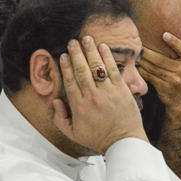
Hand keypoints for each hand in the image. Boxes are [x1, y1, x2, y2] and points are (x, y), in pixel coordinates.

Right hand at [54, 36, 147, 153]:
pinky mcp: (122, 91)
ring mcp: (108, 93)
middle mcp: (93, 98)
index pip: (70, 82)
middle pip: (81, 71)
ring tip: (86, 38)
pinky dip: (108, 57)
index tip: (63, 55)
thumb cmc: (99, 138)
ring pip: (97, 68)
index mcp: (79, 107)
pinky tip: (103, 47)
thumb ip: (60, 118)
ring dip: (91, 51)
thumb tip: (55, 101)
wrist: (124, 142)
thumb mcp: (74, 134)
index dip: (66, 67)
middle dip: (76, 54)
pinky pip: (114, 71)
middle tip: (72, 42)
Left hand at [138, 32, 180, 110]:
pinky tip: (136, 66)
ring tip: (134, 55)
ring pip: (153, 68)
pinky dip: (142, 71)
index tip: (164, 34)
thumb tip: (160, 36)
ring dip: (142, 61)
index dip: (174, 42)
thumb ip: (177, 54)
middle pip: (161, 59)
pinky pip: (150, 76)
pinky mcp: (165, 88)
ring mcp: (174, 80)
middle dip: (147, 52)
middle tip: (138, 45)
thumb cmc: (179, 76)